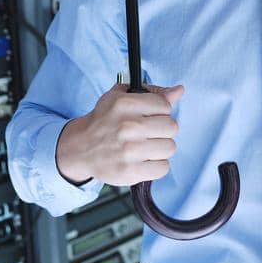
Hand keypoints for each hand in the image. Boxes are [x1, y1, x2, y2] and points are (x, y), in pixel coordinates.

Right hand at [55, 82, 183, 185]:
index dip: (160, 111)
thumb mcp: (122, 98)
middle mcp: (127, 126)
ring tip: (147, 147)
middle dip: (163, 130)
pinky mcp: (130, 171)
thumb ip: (153, 93)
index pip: (165, 105)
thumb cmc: (105, 121)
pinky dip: (156, 166)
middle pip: (171, 127)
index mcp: (125, 104)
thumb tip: (179, 90)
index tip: (149, 116)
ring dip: (161, 148)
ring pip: (170, 147)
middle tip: (149, 133)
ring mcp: (129, 150)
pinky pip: (163, 168)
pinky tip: (145, 160)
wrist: (81, 148)